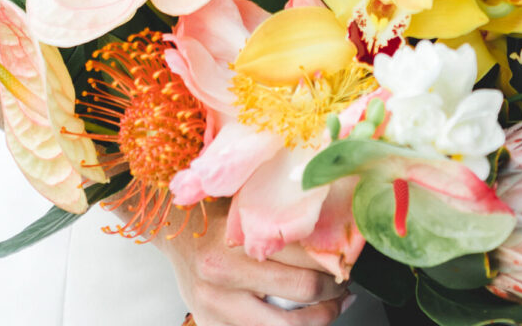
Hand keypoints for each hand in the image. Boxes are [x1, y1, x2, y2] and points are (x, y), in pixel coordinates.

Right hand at [157, 198, 347, 325]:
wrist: (172, 231)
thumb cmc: (212, 214)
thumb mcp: (242, 206)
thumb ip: (275, 218)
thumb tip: (330, 221)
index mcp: (232, 243)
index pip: (300, 253)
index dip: (333, 257)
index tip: (349, 257)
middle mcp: (222, 279)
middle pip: (300, 289)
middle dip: (332, 290)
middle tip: (345, 283)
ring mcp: (217, 309)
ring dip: (318, 319)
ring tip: (334, 307)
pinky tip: (302, 321)